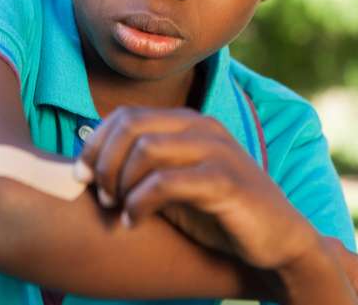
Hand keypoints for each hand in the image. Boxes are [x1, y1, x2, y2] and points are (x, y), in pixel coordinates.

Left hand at [74, 106, 319, 270]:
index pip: (125, 115)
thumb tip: (88, 168)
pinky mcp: (225, 180)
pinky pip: (166, 182)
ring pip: (145, 149)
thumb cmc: (218, 216)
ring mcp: (215, 150)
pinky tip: (133, 223)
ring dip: (120, 184)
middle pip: (130, 125)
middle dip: (103, 162)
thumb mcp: (174, 187)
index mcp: (187, 123)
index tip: (81, 178)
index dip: (94, 144)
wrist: (277, 242)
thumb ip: (142, 170)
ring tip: (118, 210)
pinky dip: (140, 203)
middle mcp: (200, 127)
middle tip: (100, 197)